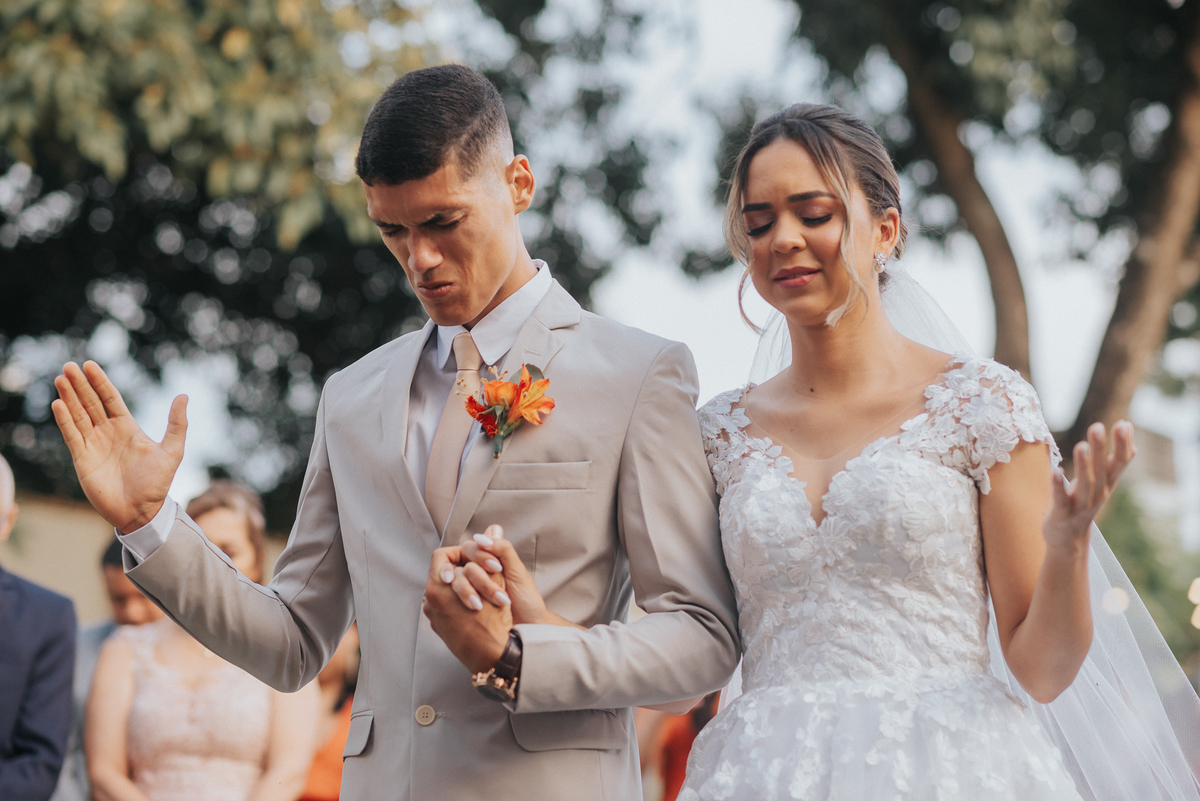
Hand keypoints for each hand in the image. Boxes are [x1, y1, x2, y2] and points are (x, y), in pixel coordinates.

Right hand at [51, 361, 186, 532]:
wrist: (142, 511)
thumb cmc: (158, 483)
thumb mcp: (172, 451)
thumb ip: (177, 424)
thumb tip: (183, 395)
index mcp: (128, 428)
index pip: (110, 398)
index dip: (100, 382)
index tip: (89, 365)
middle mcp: (108, 433)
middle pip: (91, 403)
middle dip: (80, 385)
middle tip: (68, 366)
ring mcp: (94, 445)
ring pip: (78, 416)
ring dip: (68, 398)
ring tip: (60, 379)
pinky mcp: (82, 460)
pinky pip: (72, 436)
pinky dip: (65, 420)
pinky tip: (58, 404)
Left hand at [422, 548, 511, 673]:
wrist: (492, 657)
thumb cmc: (493, 622)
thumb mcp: (494, 582)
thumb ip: (488, 555)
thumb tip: (493, 529)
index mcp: (437, 587)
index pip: (442, 556)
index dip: (461, 553)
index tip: (476, 560)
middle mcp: (430, 601)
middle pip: (442, 572)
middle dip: (463, 570)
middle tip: (481, 574)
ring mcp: (433, 616)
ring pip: (444, 590)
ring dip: (463, 586)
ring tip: (481, 593)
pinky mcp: (440, 628)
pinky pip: (445, 606)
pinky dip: (458, 602)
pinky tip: (477, 607)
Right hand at [459, 525, 551, 625]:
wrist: (528, 627)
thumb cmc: (526, 600)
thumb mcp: (518, 572)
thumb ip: (503, 549)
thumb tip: (486, 534)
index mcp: (485, 560)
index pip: (469, 548)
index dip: (477, 554)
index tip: (495, 567)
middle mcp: (473, 572)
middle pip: (458, 564)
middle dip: (475, 576)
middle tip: (489, 590)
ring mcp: (466, 589)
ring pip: (454, 581)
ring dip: (467, 590)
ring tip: (483, 603)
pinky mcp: (461, 606)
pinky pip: (451, 598)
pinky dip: (461, 600)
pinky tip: (473, 607)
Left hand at [1045, 421, 1134, 549]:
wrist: (1068, 540)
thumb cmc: (1083, 504)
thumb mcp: (1101, 483)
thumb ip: (1112, 463)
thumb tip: (1132, 440)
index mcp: (1106, 484)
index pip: (1119, 463)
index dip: (1122, 444)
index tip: (1124, 423)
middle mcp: (1097, 495)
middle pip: (1101, 470)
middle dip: (1100, 448)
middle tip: (1098, 426)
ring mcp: (1080, 505)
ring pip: (1085, 484)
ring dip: (1083, 465)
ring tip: (1081, 445)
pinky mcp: (1062, 514)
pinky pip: (1060, 499)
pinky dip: (1058, 486)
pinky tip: (1054, 470)